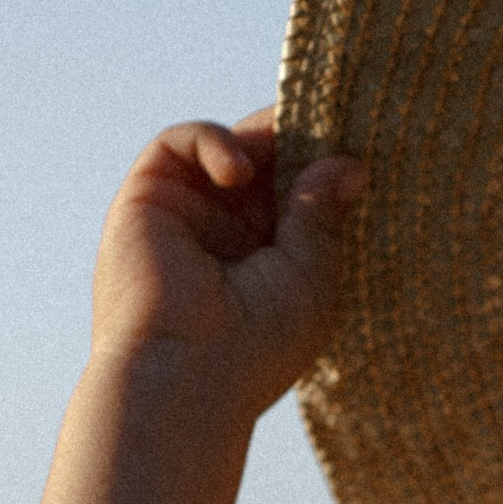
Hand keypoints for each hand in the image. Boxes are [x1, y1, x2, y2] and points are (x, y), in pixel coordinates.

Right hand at [90, 108, 362, 417]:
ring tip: (287, 146)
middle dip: (295, 142)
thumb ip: (323, 215)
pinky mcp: (145, 200)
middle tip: (330, 124)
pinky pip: (177, 143)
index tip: (357, 145)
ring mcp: (184, 217)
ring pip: (224, 148)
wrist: (184, 379)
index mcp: (266, 260)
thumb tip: (350, 164)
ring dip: (260, 138)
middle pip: (263, 164)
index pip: (295, 195)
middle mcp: (224, 236)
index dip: (321, 166)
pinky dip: (212, 140)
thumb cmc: (256, 346)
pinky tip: (239, 172)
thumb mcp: (311, 277)